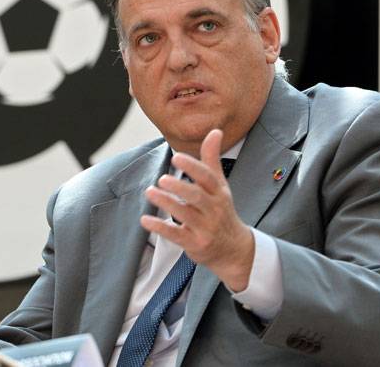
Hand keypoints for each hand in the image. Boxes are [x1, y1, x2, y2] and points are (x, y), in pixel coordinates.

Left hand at [141, 129, 254, 291]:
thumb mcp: (220, 185)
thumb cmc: (222, 211)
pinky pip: (177, 235)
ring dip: (167, 203)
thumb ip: (212, 159)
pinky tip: (145, 219)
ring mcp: (205, 228)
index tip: (176, 158)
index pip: (208, 177)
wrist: (234, 249)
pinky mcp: (195, 244)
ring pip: (185, 214)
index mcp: (219, 193)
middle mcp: (214, 209)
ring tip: (150, 192)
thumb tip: (215, 130)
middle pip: (197, 196)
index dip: (193, 167)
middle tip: (162, 179)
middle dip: (180, 187)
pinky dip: (161, 227)